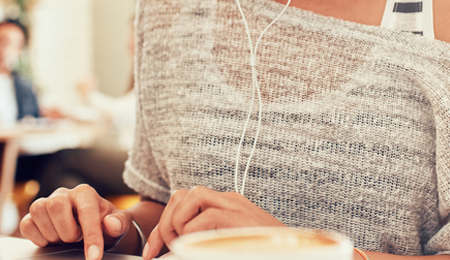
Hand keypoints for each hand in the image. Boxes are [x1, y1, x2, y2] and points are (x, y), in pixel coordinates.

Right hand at [19, 184, 128, 259]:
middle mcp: (64, 194)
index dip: (91, 236)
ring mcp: (47, 204)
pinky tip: (50, 241)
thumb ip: (118, 224)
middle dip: (67, 231)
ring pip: (38, 211)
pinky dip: (37, 237)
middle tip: (76, 240)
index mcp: (85, 193)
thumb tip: (110, 224)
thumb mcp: (119, 226)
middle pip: (55, 205)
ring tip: (64, 239)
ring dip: (52, 233)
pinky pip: (26, 224)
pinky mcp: (34, 217)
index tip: (94, 257)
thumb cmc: (106, 227)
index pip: (86, 211)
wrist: (94, 232)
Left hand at [144, 186, 284, 258]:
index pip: (183, 201)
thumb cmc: (261, 252)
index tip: (152, 252)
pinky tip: (195, 249)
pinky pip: (206, 217)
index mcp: (225, 206)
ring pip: (190, 197)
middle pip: (181, 195)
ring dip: (177, 225)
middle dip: (163, 225)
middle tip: (160, 252)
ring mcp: (236, 206)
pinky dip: (192, 233)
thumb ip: (205, 242)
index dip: (162, 226)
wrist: (297, 254)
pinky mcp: (241, 218)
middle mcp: (229, 200)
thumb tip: (175, 254)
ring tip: (183, 248)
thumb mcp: (227, 245)